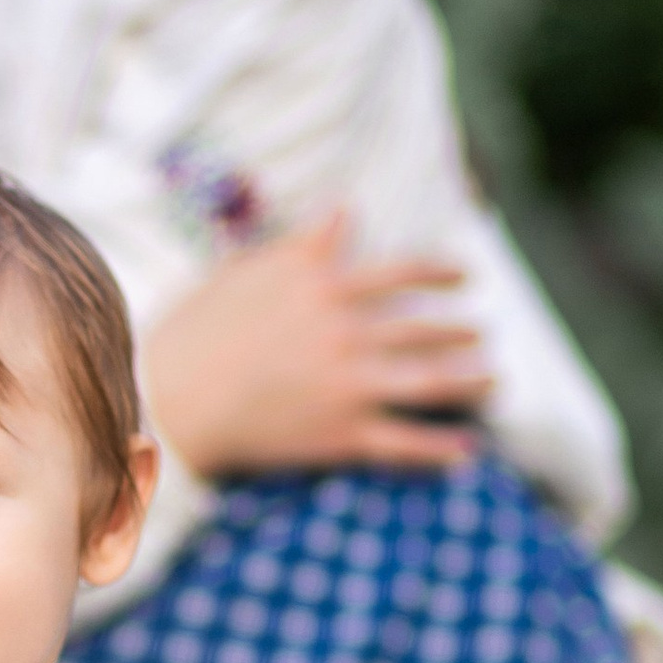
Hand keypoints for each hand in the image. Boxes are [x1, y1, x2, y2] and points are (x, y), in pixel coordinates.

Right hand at [141, 211, 489, 481]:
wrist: (170, 400)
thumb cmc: (198, 331)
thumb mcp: (248, 272)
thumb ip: (306, 246)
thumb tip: (345, 211)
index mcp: (326, 287)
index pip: (403, 273)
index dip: (442, 274)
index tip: (466, 278)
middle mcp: (348, 332)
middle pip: (426, 330)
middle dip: (462, 332)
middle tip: (482, 334)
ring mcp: (350, 385)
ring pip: (431, 382)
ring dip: (471, 381)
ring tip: (493, 380)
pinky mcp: (342, 435)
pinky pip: (405, 444)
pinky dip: (441, 450)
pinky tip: (468, 452)